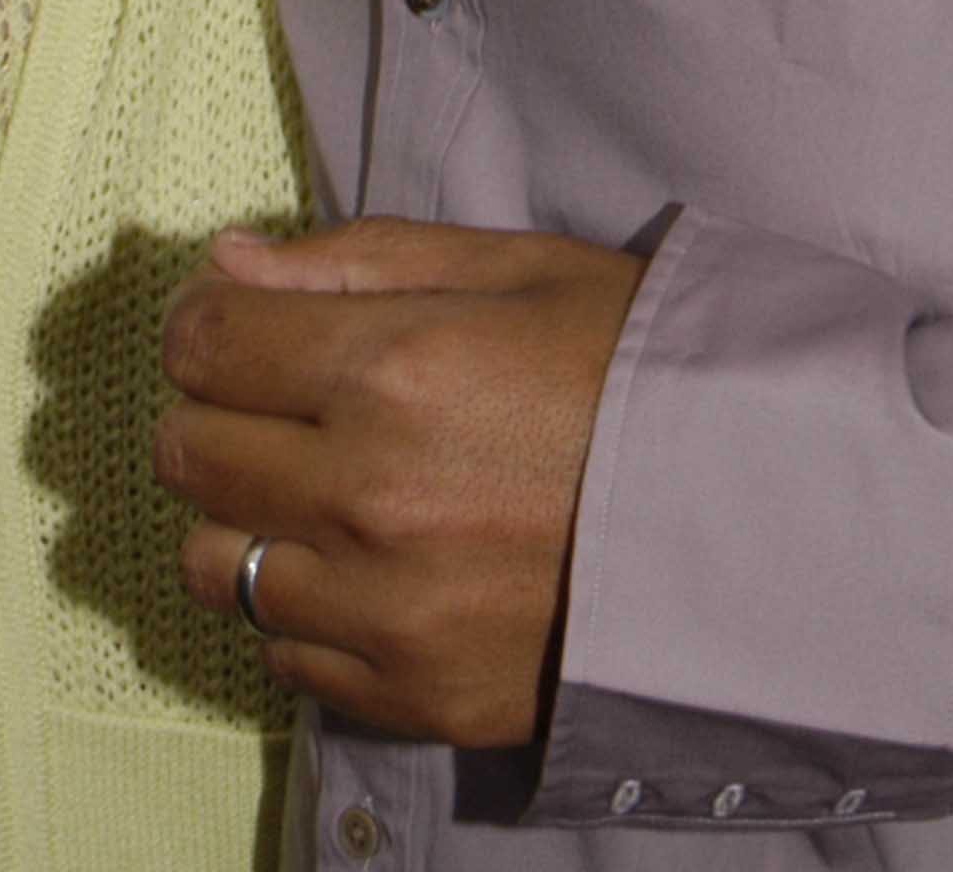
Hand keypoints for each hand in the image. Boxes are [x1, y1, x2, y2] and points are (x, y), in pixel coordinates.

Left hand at [156, 214, 649, 747]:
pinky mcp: (415, 692)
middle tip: (274, 404)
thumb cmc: (640, 368)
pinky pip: (284, 655)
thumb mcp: (516, 269)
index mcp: (390, 368)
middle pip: (191, 452)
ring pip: (214, 566)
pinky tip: (363, 569)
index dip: (204, 322)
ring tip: (312, 495)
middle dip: (213, 413)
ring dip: (243, 521)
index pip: (203, 342)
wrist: (761, 519)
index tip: (234, 326)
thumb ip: (358, 260)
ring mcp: (386, 608)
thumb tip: (227, 263)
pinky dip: (301, 612)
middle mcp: (368, 494)